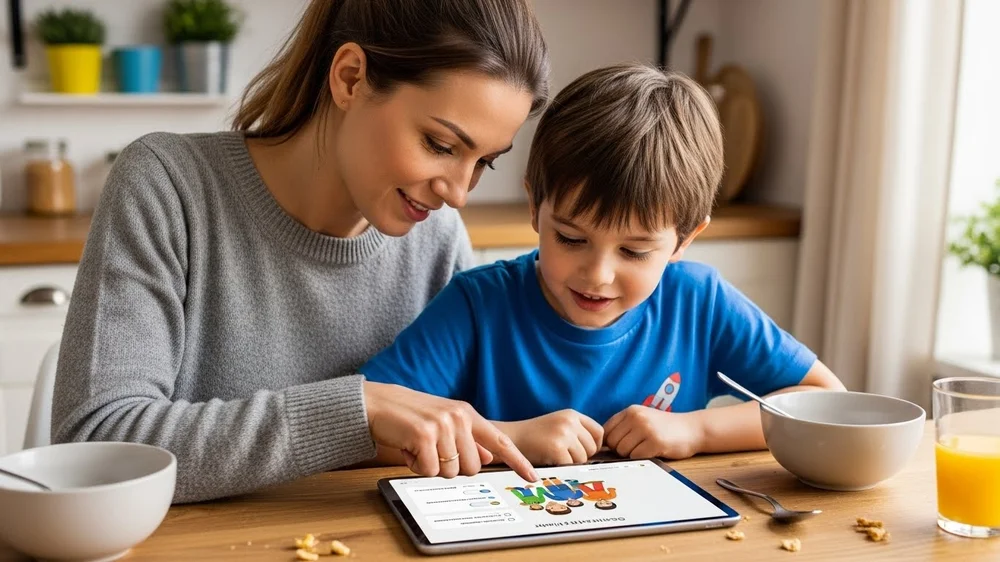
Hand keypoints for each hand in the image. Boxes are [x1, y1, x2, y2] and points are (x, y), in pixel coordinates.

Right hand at [363, 381, 537, 481]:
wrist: (377, 403)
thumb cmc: (411, 416)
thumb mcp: (444, 422)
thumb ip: (468, 439)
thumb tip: (490, 457)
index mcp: (467, 414)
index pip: (500, 441)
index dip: (518, 461)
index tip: (532, 477)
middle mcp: (459, 418)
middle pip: (472, 468)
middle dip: (452, 468)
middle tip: (432, 452)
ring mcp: (442, 425)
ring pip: (450, 472)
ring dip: (431, 467)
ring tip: (418, 447)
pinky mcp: (423, 435)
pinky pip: (430, 471)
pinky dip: (417, 467)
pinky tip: (408, 449)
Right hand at [501, 409, 603, 465]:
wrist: (510, 439)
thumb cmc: (534, 437)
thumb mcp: (557, 425)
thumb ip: (577, 432)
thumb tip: (600, 450)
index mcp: (571, 414)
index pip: (598, 432)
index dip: (593, 445)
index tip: (582, 452)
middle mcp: (569, 421)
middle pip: (592, 448)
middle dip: (580, 456)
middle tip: (562, 455)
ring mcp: (563, 434)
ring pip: (582, 459)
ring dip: (570, 463)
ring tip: (553, 456)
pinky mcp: (556, 448)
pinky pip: (570, 465)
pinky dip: (561, 467)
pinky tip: (548, 460)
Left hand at [604, 405, 703, 459]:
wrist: (692, 429)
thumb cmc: (664, 428)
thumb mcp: (642, 419)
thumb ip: (624, 427)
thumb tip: (601, 445)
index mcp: (631, 411)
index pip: (606, 430)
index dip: (610, 442)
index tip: (620, 447)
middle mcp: (636, 417)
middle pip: (613, 442)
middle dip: (621, 450)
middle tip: (637, 448)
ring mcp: (646, 429)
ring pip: (623, 451)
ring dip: (632, 455)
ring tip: (646, 448)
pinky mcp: (655, 442)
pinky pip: (636, 456)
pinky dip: (642, 458)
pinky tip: (653, 452)